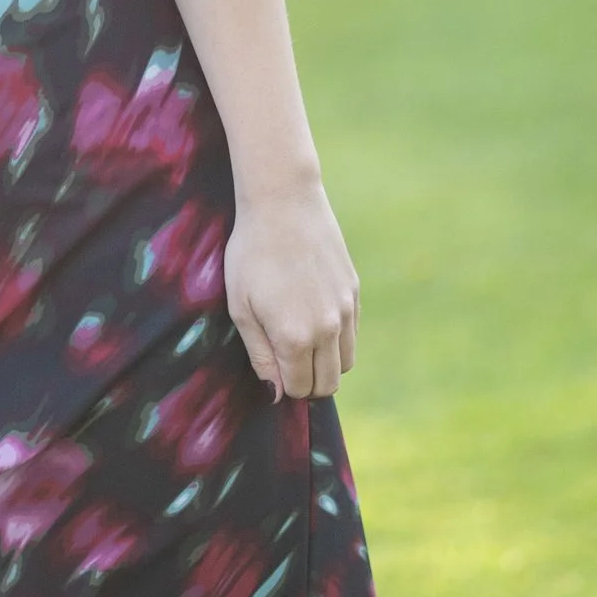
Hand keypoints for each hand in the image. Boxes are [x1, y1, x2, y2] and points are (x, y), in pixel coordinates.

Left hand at [224, 183, 359, 399]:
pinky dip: (338, 342)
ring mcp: (346, 310)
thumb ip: (260, 355)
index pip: (300, 389)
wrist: (284, 204)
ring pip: (345, 363)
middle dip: (307, 384)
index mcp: (295, 338)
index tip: (272, 369)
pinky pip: (353, 335)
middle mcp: (327, 329)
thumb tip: (276, 393)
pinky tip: (314, 321)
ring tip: (299, 344)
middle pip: (328, 384)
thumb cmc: (251, 254)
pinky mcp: (355, 292)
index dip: (284, 387)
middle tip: (285, 363)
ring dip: (325, 365)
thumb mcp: (242, 308)